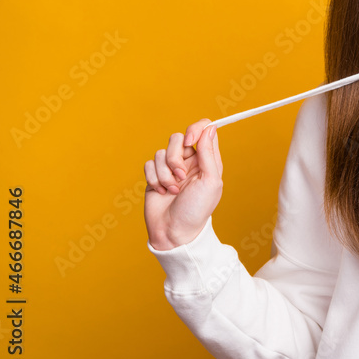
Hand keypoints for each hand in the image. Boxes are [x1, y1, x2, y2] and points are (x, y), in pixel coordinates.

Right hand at [143, 119, 223, 249]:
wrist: (174, 231)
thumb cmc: (197, 209)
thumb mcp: (210, 181)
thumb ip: (209, 154)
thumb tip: (209, 127)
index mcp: (206, 160)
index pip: (203, 129)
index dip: (195, 129)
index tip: (190, 142)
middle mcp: (189, 161)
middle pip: (177, 138)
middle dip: (175, 158)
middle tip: (181, 176)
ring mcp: (170, 168)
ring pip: (161, 152)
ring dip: (165, 174)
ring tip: (173, 191)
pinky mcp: (155, 176)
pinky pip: (148, 164)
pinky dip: (154, 179)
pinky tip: (162, 192)